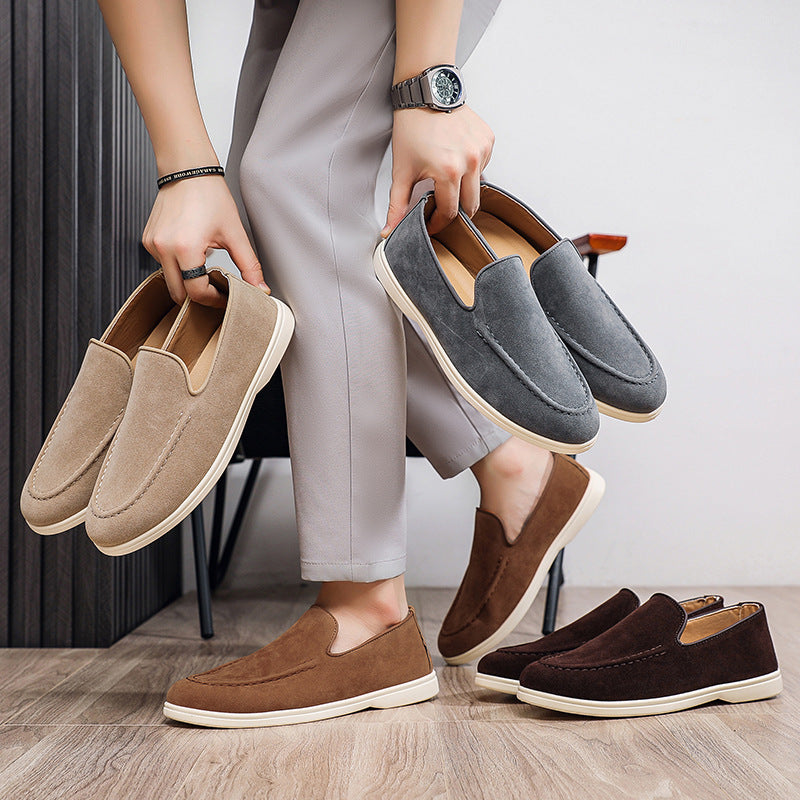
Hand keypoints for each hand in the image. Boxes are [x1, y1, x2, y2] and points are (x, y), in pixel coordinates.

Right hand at [142, 175, 268, 306]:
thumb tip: (260, 289)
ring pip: (170, 280)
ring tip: (205, 268)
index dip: (214, 300)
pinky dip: (178, 266)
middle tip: (217, 290)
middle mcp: (163, 248)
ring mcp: (152, 244)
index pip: (197, 292)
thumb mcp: (235, 233)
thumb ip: (249, 266)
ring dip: (187, 281)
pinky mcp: (147, 240)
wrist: (188, 170)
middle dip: (198, 296)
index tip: (225, 298)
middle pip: (178, 293)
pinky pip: (163, 265)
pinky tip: (191, 254)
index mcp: (185, 248)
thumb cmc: (209, 195)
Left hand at [382, 104, 494, 236]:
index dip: (438, 223)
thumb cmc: (412, 127)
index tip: (430, 223)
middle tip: (440, 205)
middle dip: (455, 210)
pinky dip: (471, 169)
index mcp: (449, 172)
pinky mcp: (488, 140)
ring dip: (464, 188)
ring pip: (478, 186)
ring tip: (445, 176)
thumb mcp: (402, 170)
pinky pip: (483, 166)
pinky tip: (456, 158)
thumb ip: (397, 205)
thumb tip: (390, 231)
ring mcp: (481, 150)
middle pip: (470, 205)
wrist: (425, 92)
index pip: (450, 213)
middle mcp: (470, 161)